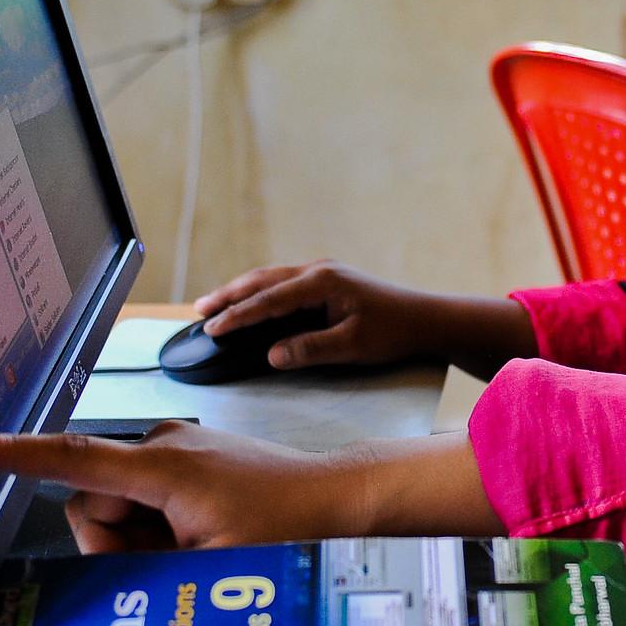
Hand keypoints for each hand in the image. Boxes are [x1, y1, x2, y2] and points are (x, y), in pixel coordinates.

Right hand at [0, 422, 359, 552]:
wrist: (340, 500)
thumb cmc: (288, 530)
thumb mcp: (208, 567)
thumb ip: (141, 565)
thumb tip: (99, 560)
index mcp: (163, 467)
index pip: (70, 459)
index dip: (14, 456)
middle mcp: (163, 446)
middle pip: (93, 503)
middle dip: (117, 543)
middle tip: (174, 562)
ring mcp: (177, 449)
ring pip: (120, 506)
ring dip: (143, 539)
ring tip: (200, 548)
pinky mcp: (189, 458)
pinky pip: (148, 497)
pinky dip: (161, 526)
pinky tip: (203, 537)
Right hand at [194, 260, 530, 373]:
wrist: (425, 318)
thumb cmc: (393, 332)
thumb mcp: (353, 346)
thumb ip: (311, 349)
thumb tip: (272, 355)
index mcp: (322, 282)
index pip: (269, 299)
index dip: (238, 315)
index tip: (213, 328)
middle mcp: (318, 270)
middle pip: (262, 280)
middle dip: (229, 295)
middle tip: (200, 310)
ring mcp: (322, 273)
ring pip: (270, 278)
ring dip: (241, 291)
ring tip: (212, 304)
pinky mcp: (326, 282)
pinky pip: (283, 283)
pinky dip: (260, 292)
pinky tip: (249, 303)